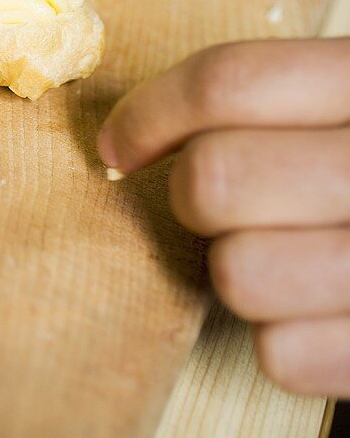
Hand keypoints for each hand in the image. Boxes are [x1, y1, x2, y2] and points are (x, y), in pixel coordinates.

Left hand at [97, 37, 349, 395]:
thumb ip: (282, 95)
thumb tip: (132, 131)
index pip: (233, 82)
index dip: (152, 111)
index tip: (120, 142)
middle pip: (216, 180)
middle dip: (194, 194)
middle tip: (220, 200)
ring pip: (237, 273)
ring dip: (240, 267)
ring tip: (285, 251)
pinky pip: (282, 354)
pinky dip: (286, 339)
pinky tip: (318, 309)